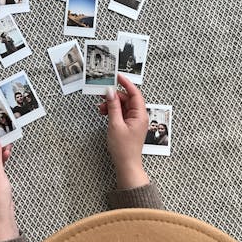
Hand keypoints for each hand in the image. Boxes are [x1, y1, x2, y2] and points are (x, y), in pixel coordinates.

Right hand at [98, 74, 149, 188]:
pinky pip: (121, 113)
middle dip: (114, 96)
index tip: (117, 76)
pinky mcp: (128, 125)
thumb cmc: (124, 148)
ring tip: (101, 109)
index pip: (134, 93)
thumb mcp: (115, 125)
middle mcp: (139, 116)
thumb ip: (113, 107)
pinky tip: (105, 113)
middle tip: (102, 95)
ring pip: (123, 106)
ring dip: (111, 105)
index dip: (126, 83)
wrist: (126, 165)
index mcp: (140, 114)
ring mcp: (134, 121)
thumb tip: (110, 93)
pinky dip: (113, 111)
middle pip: (127, 99)